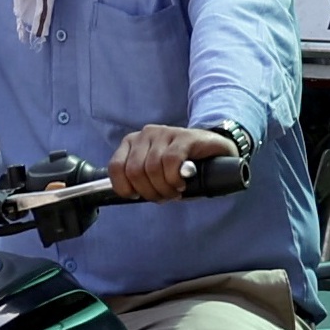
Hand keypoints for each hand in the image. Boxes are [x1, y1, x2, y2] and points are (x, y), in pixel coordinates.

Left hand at [106, 125, 227, 202]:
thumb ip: (139, 181)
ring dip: (165, 188)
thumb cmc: (181, 168)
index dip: (126, 188)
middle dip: (149, 192)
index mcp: (132, 142)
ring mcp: (165, 133)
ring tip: (175, 190)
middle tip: (165, 196)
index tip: (139, 196)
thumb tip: (131, 194)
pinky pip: (171, 161)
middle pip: (135, 171)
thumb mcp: (154, 175)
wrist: (214, 152)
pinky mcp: (184, 136)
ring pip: (152, 168)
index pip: (115, 167)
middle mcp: (145, 134)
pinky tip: (182, 183)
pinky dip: (175, 179)